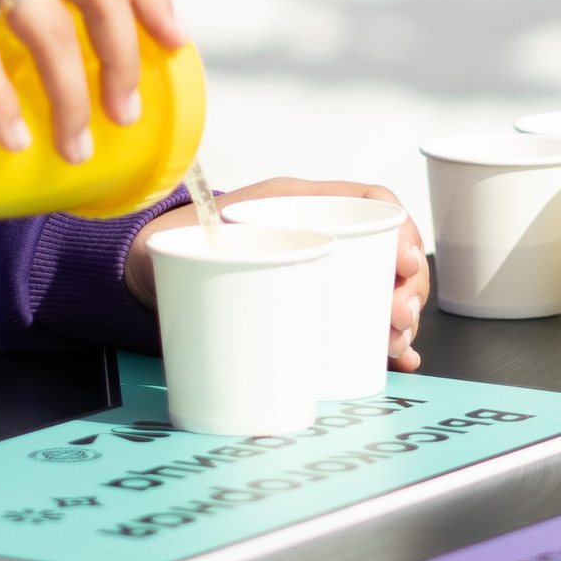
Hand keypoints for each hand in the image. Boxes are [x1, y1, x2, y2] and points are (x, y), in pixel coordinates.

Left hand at [123, 178, 428, 371]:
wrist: (153, 260)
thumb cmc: (181, 238)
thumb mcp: (206, 234)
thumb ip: (221, 244)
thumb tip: (233, 265)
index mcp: (301, 202)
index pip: (372, 202)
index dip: (399, 229)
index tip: (404, 265)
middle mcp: (321, 232)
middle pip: (388, 251)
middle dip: (408, 286)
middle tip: (399, 317)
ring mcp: (324, 270)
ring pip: (384, 288)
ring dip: (403, 317)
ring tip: (397, 343)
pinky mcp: (317, 305)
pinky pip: (363, 319)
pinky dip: (386, 339)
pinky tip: (399, 358)